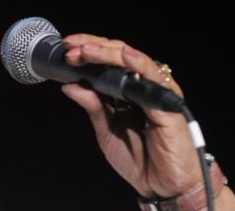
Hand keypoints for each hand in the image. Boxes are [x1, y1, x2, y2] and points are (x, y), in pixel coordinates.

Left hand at [61, 33, 200, 197]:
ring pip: (133, 60)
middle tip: (71, 49)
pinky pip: (154, 78)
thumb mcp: (106, 130)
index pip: (105, 61)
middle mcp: (140, 86)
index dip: (86, 51)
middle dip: (92, 47)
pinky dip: (139, 64)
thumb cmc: (139, 159)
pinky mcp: (168, 103)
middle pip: (117, 54)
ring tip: (86, 50)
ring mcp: (155, 91)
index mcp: (124, 90)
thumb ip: (92, 106)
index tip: (66, 49)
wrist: (162, 187)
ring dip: (108, 53)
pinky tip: (125, 56)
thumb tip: (69, 86)